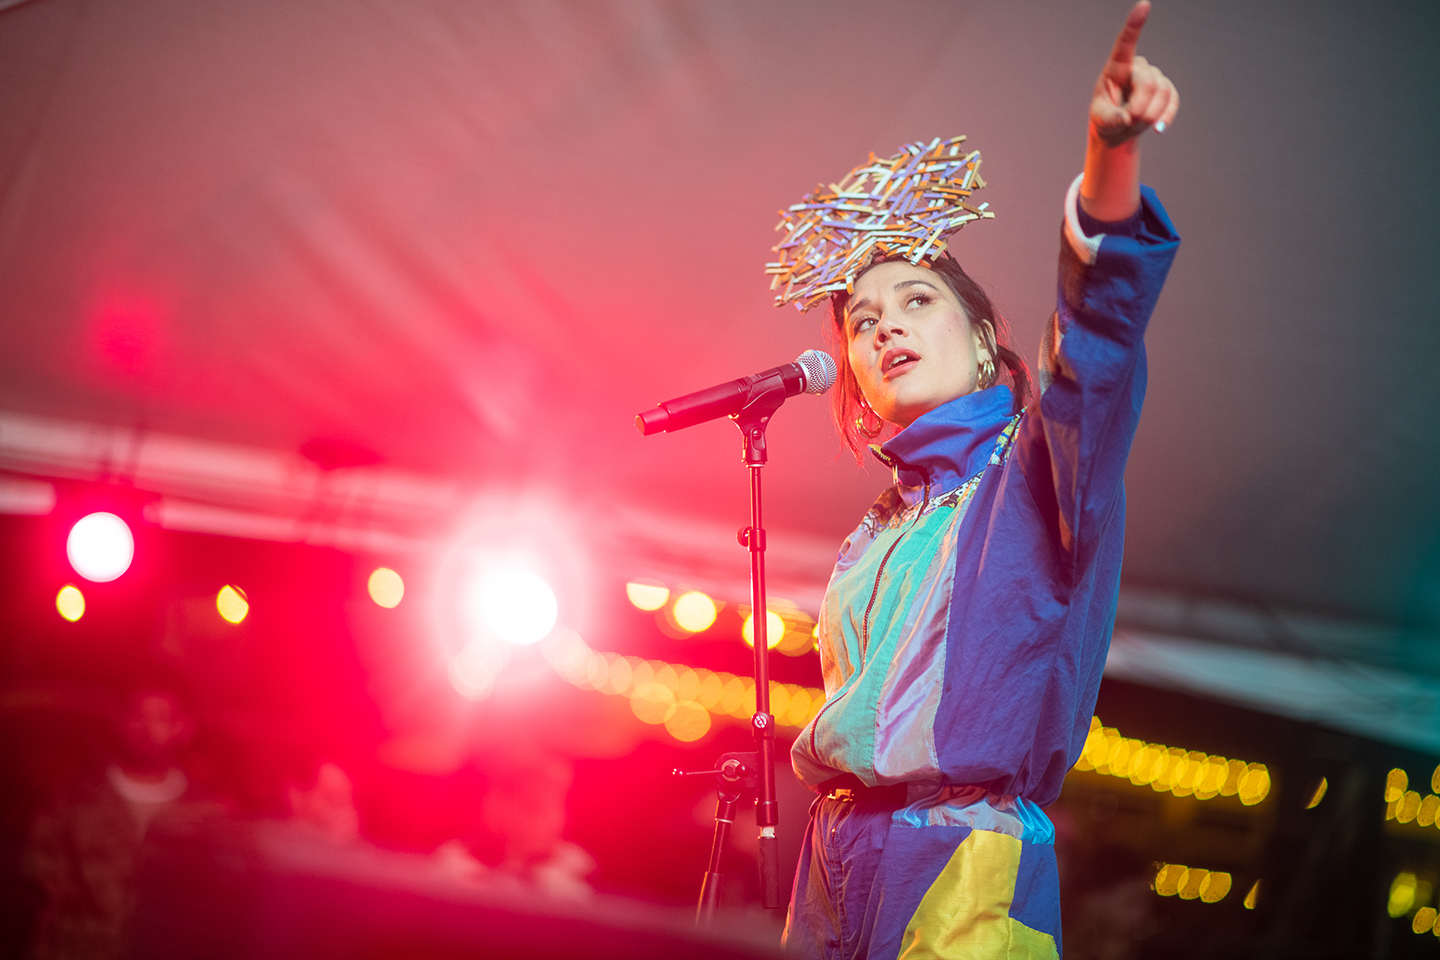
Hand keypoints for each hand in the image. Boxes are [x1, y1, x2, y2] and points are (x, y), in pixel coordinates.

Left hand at [1090, 1, 1179, 146]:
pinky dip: (1165, 117)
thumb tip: (1124, 118)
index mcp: (1117, 67)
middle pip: (1149, 83)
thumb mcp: (1100, 120)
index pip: (1126, 43)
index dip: (1135, 24)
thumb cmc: (1105, 119)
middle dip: (1140, 108)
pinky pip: (1172, 100)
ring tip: (1135, 124)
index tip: (1144, 5)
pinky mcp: (1167, 91)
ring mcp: (1154, 77)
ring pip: (1162, 92)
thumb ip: (1110, 118)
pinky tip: (1158, 129)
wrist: (1118, 130)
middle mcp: (1138, 67)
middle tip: (1128, 122)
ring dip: (1149, 116)